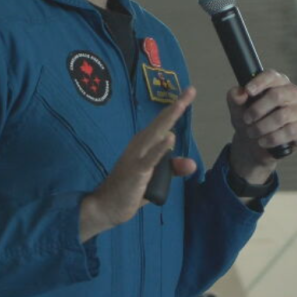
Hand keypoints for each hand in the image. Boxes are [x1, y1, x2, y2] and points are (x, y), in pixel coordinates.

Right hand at [79, 87, 197, 241]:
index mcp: (144, 144)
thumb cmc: (129, 190)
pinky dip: (160, 149)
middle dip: (177, 106)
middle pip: (161, 123)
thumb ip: (172, 169)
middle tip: (191, 89)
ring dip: (169, 119)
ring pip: (156, 134)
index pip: (163, 124)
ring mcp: (137, 157)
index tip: (189, 92)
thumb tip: (191, 163)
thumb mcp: (156, 179)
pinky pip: (150, 159)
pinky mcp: (136, 171)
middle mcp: (140, 145)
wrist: (105, 206)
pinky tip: (170, 139)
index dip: (176, 108)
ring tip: (181, 104)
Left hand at [227, 70, 296, 182]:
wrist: (254, 143)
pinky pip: (290, 131)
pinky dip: (272, 138)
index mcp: (276, 82)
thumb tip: (241, 93)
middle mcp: (292, 92)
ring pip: (282, 116)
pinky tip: (263, 141)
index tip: (248, 91)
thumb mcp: (237, 108)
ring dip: (262, 127)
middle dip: (257, 110)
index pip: (271, 76)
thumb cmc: (248, 119)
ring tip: (251, 133)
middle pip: (277, 95)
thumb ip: (235, 97)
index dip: (259, 82)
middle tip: (246, 119)